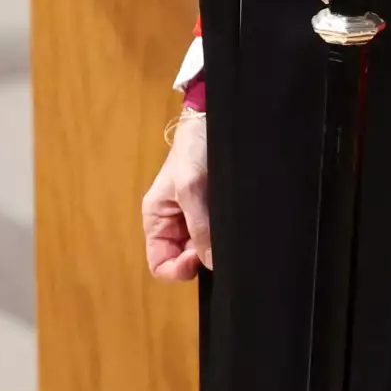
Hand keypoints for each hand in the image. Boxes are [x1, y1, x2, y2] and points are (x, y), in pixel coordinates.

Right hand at [142, 115, 210, 281]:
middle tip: (216, 242)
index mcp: (157, 221)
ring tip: (226, 230)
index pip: (160, 264)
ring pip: (203, 250)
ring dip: (214, 247)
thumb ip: (198, 227)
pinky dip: (224, 237)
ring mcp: (194, 220)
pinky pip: (217, 235)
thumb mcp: (190, 187)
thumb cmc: (192, 151)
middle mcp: (174, 225)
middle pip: (183, 260)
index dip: (177, 269)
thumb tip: (210, 262)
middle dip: (200, 257)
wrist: (212, 121)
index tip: (197, 257)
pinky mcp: (213, 212)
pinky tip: (233, 227)